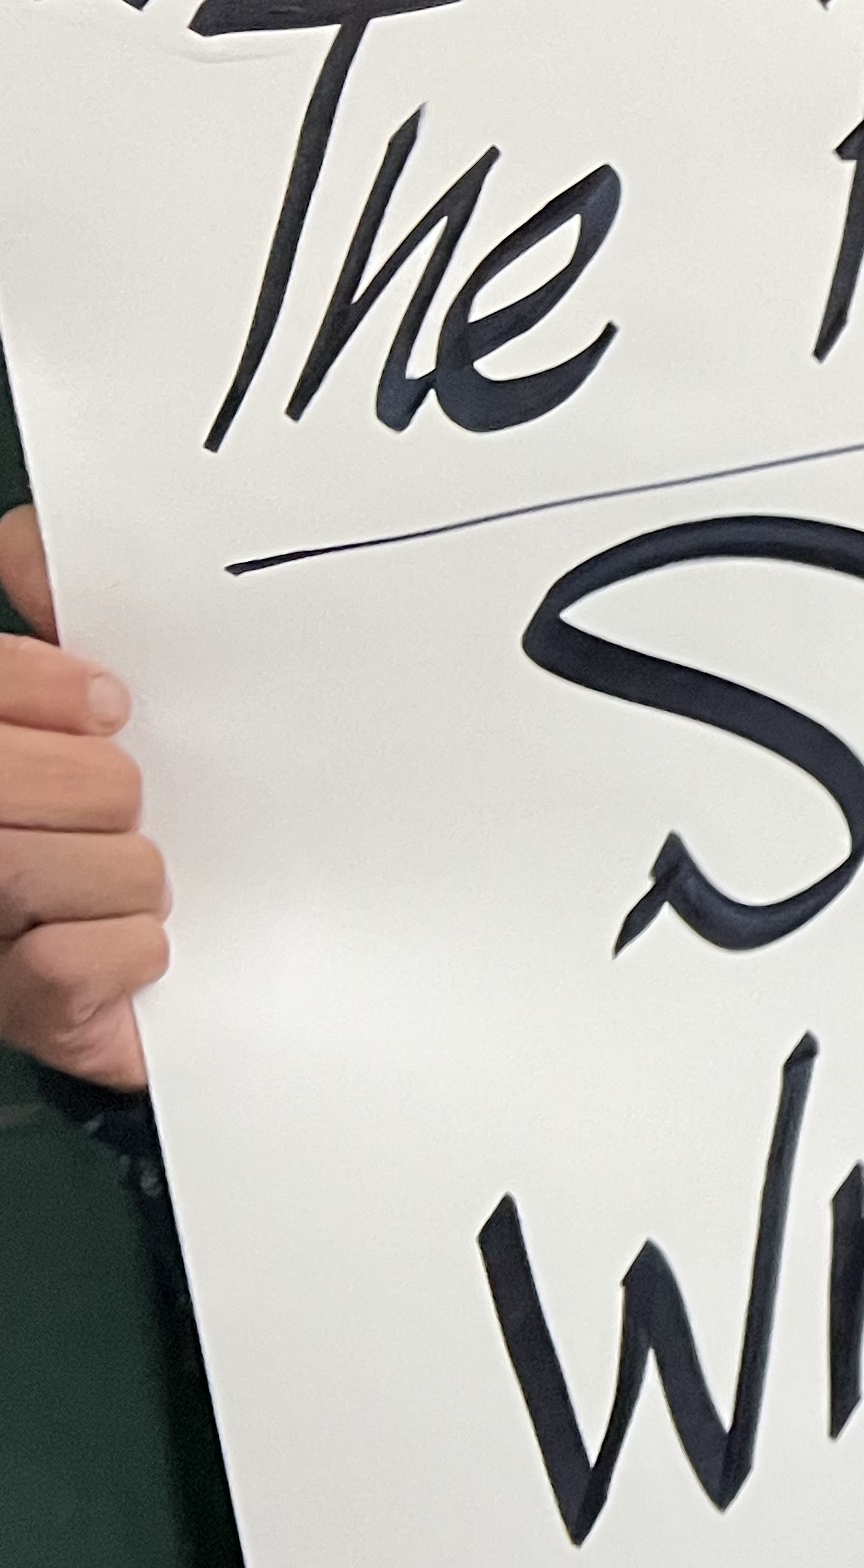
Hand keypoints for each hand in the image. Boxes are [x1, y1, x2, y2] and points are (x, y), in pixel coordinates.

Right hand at [0, 506, 164, 1091]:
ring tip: (135, 883)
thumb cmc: (94, 804)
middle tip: (124, 807)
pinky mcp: (25, 1013)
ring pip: (49, 870)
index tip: (107, 705)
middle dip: (102, 788)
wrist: (144, 956)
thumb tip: (39, 555)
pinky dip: (124, 953)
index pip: (1, 684)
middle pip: (32, 783)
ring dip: (127, 875)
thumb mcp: (68, 684)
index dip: (45, 689)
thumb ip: (49, 588)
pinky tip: (138, 944)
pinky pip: (66, 968)